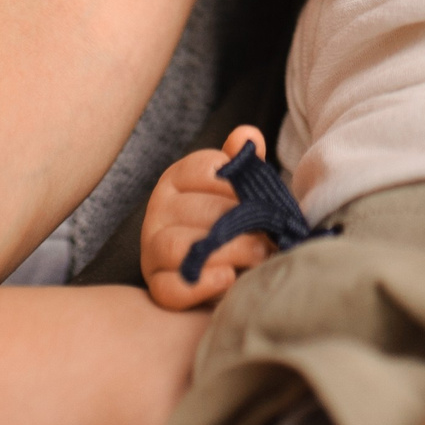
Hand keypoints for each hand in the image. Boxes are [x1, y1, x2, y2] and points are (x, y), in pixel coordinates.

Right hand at [141, 125, 275, 308]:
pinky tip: (230, 278)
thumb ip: (245, 163)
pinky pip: (171, 287)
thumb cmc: (237, 224)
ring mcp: (152, 249)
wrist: (233, 273)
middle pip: (195, 209)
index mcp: (176, 179)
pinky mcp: (157, 287)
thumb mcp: (242, 190)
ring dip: (228, 250)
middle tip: (272, 232)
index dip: (236, 182)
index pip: (201, 168)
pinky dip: (202, 284)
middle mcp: (158, 211)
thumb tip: (246, 136)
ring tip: (260, 254)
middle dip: (240, 221)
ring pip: (179, 246)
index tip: (259, 197)